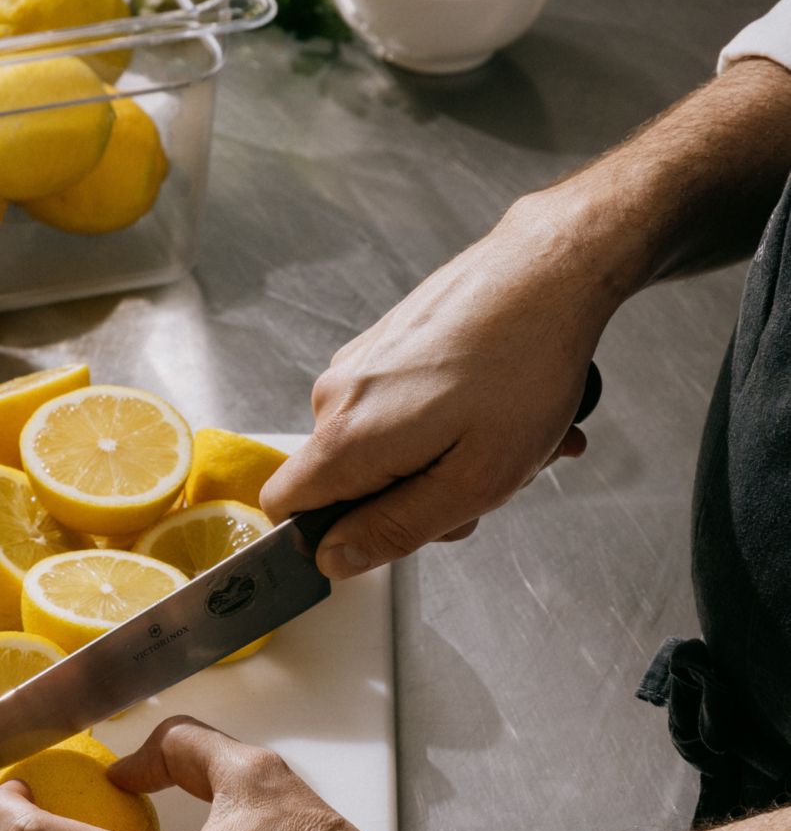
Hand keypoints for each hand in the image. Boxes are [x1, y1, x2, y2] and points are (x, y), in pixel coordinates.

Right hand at [260, 207, 610, 578]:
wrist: (548, 270)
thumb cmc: (524, 370)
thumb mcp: (474, 481)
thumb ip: (394, 531)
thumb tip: (333, 560)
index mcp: (346, 438)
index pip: (283, 510)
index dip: (330, 536)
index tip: (393, 529)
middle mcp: (336, 394)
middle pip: (343, 482)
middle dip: (409, 497)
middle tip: (482, 481)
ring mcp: (359, 362)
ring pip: (378, 445)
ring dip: (440, 456)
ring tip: (507, 438)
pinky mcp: (385, 342)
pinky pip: (397, 406)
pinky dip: (444, 419)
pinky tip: (499, 407)